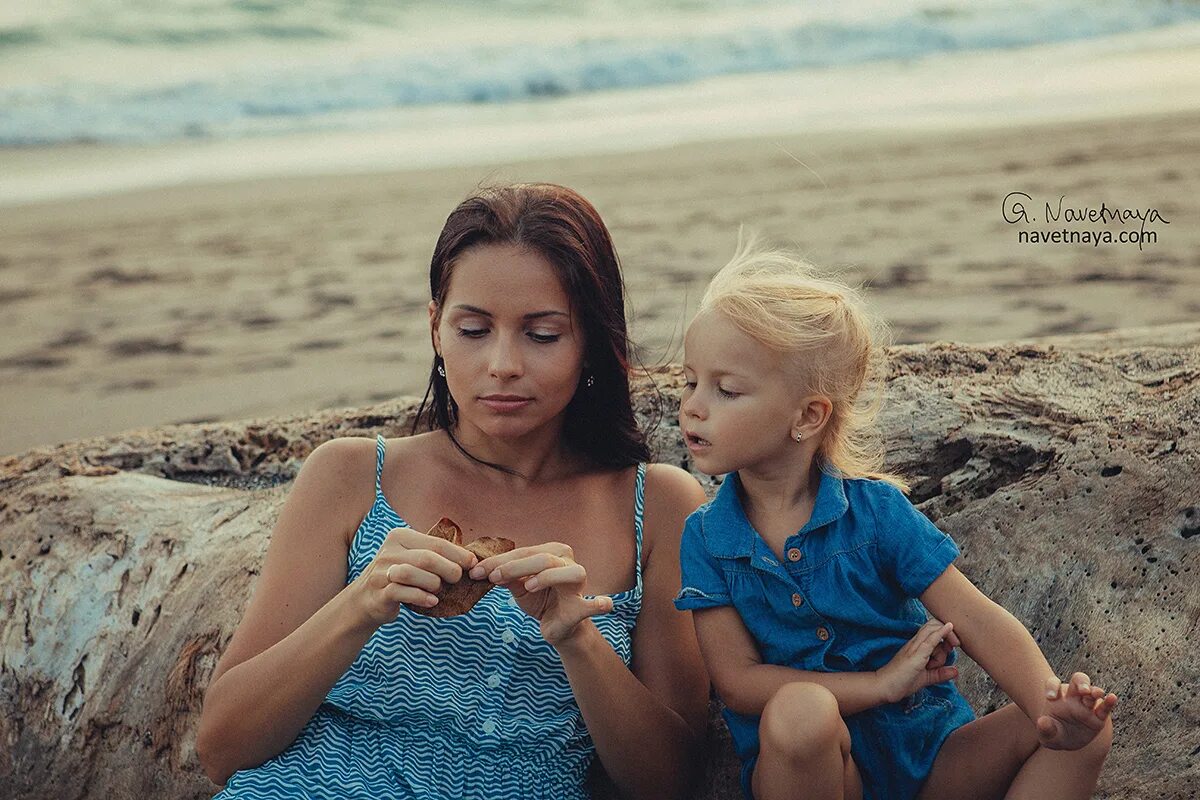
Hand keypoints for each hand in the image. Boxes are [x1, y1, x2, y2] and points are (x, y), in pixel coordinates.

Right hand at [351, 525, 477, 626]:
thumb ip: (435, 554)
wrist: (365, 599)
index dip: (458, 554)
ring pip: (414, 573)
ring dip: (433, 583)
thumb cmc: (398, 576)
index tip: (472, 563)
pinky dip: (421, 597)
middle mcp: (389, 551)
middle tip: (457, 579)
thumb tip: (471, 559)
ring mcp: (382, 571)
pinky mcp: (379, 592)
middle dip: (449, 569)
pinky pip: (403, 592)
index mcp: (400, 536)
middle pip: (427, 558)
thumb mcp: (412, 557)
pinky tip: (431, 601)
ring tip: (438, 590)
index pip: (436, 543)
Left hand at [469, 542, 612, 645]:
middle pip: (542, 558)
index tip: (475, 571)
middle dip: (514, 566)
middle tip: (491, 578)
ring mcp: (578, 584)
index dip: (499, 561)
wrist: (557, 627)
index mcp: (552, 553)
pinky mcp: (582, 607)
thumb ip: (505, 576)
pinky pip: (593, 605)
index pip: (524, 552)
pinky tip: (604, 604)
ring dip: (546, 577)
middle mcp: (568, 562)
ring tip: (527, 587)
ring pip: (566, 572)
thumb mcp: (518, 586)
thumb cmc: (538, 600)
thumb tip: (480, 568)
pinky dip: (599, 604)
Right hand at [876, 619, 959, 703]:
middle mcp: (915, 643)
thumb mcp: (925, 678)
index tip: (952, 647)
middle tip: (955, 644)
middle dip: (948, 632)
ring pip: (933, 631)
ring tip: (951, 647)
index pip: (932, 631)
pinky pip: (930, 640)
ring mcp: (914, 647)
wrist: (884, 687)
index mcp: (917, 647)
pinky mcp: (915, 654)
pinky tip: (948, 627)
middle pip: (933, 626)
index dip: (945, 635)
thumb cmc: (901, 682)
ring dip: (946, 636)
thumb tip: (955, 671)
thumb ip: (940, 674)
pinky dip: (940, 633)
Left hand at [1036, 672, 1117, 750]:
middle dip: (1081, 682)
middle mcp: (1073, 698)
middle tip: (1083, 690)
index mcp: (1057, 697)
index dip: (1052, 686)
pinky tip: (1112, 698)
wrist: (1066, 743)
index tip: (1050, 697)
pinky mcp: (1098, 717)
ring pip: (1093, 692)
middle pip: (1078, 680)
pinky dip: (1109, 702)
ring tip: (1096, 694)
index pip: (1054, 683)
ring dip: (1095, 691)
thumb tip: (1042, 722)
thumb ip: (1044, 728)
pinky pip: (1104, 708)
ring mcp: (1086, 706)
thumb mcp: (1046, 734)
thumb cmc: (1053, 734)